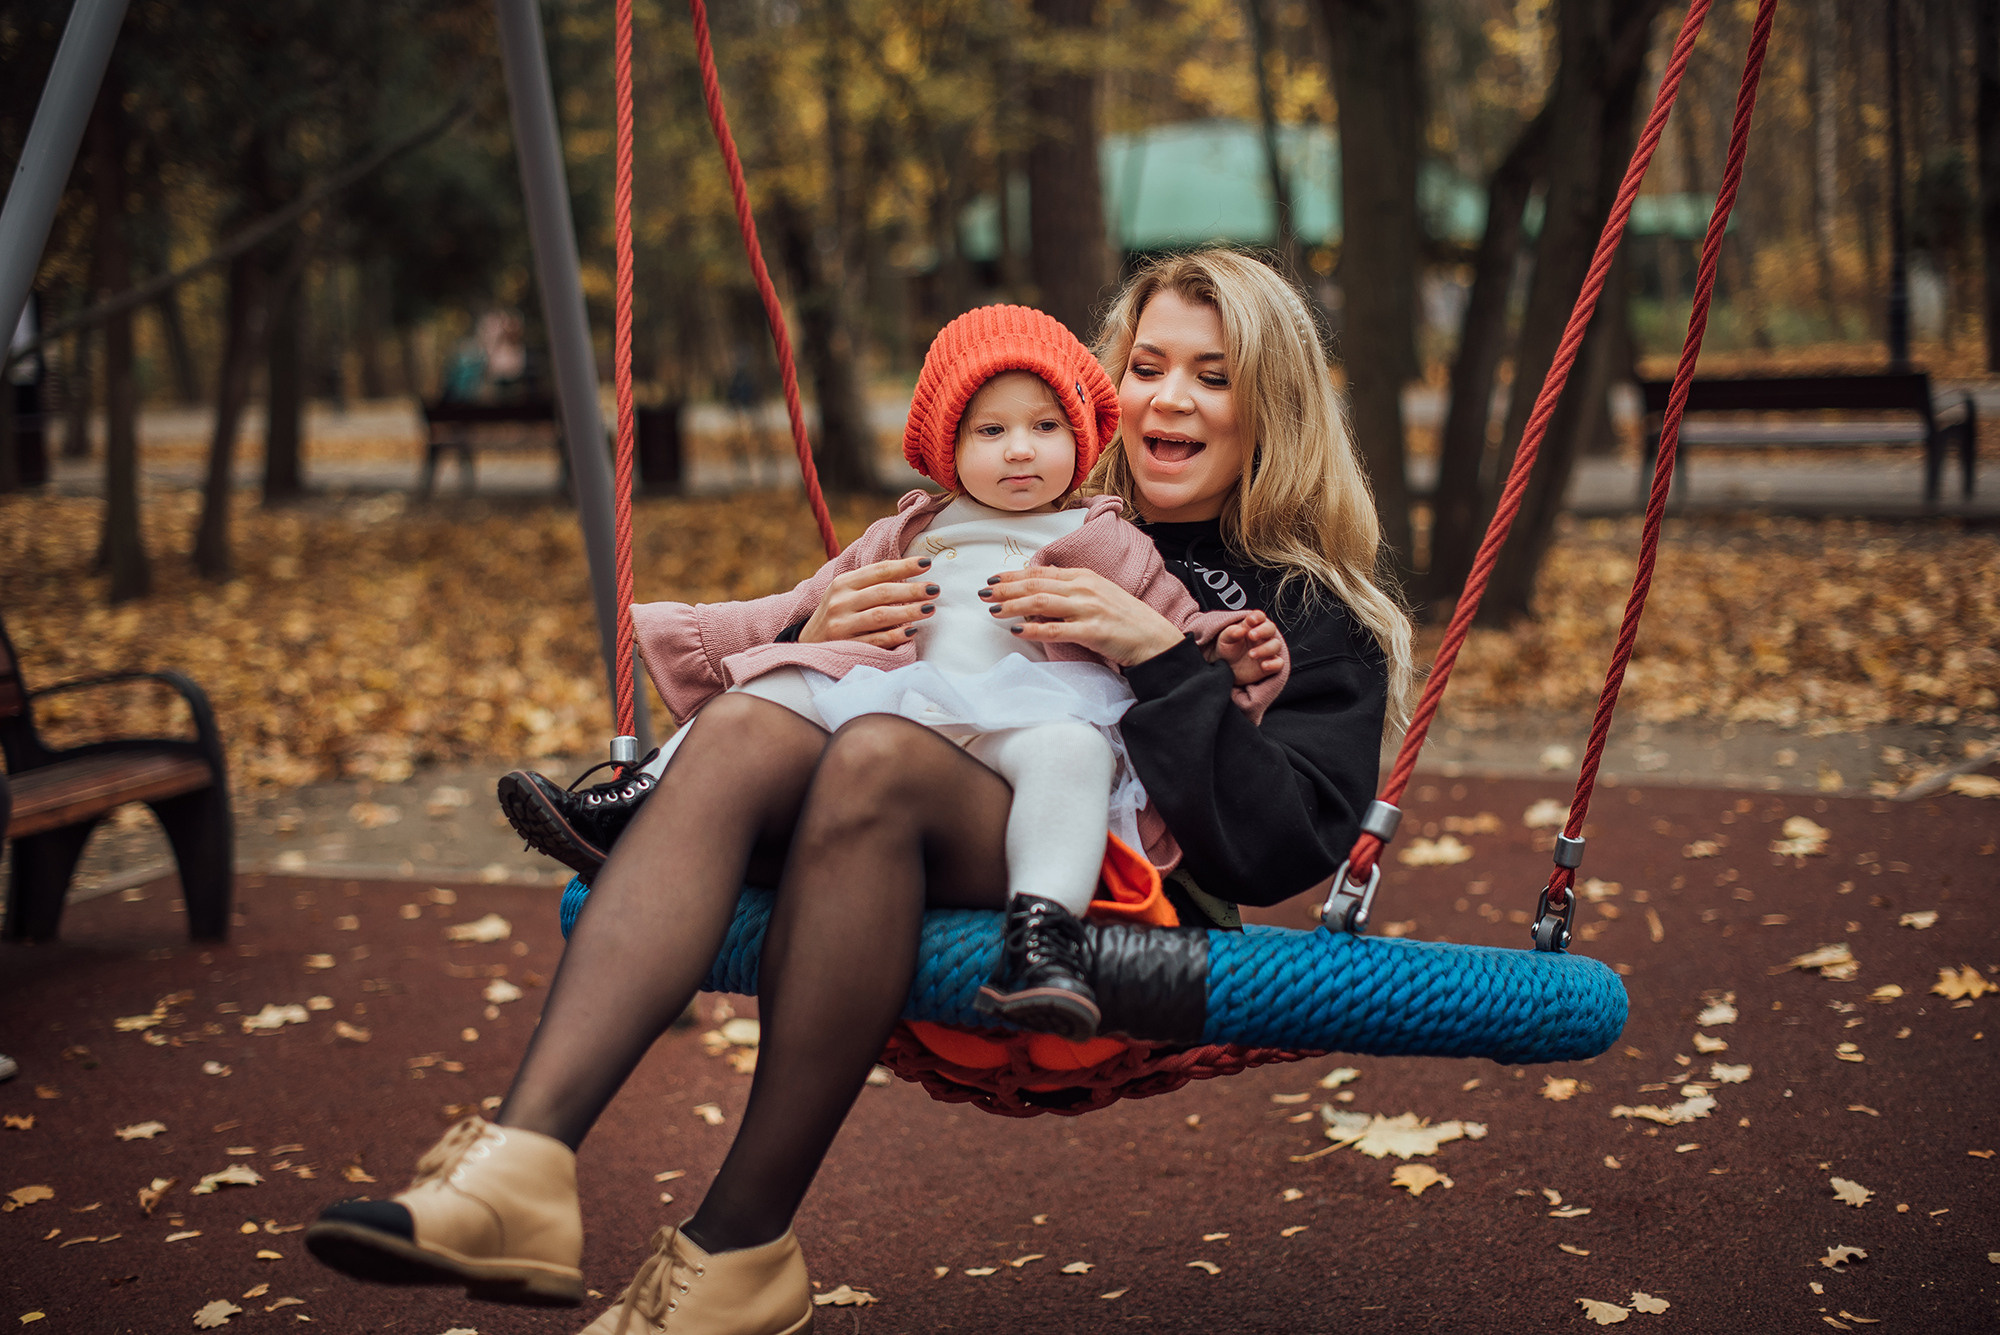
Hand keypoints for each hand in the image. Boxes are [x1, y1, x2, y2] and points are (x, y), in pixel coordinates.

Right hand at [799, 557, 936, 647]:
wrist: (807, 645)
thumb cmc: (837, 615)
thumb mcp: (844, 593)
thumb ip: (870, 583)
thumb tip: (910, 571)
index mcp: (842, 583)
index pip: (878, 571)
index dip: (904, 566)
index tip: (927, 563)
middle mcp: (840, 602)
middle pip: (882, 592)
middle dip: (912, 590)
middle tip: (935, 589)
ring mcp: (841, 625)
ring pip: (881, 615)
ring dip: (909, 611)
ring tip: (930, 608)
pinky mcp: (846, 646)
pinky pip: (875, 640)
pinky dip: (895, 635)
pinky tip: (912, 631)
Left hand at [979, 565, 1185, 666]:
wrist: (1155, 639)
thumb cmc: (1125, 619)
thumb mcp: (1099, 595)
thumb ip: (1071, 591)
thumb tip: (1038, 595)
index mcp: (1084, 577)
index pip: (1041, 572)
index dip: (1013, 576)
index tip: (993, 580)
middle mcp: (1084, 588)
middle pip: (1036, 584)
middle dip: (1006, 588)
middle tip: (983, 593)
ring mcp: (1088, 609)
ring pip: (1041, 602)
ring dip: (1013, 605)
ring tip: (993, 610)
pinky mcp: (1092, 632)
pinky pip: (1055, 629)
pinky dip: (1033, 629)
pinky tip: (1016, 631)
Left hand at [1208, 610, 1284, 685]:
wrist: (1228, 669)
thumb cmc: (1228, 650)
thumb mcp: (1224, 640)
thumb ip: (1230, 633)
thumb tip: (1239, 630)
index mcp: (1252, 626)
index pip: (1259, 616)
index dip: (1257, 617)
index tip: (1250, 620)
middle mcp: (1263, 636)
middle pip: (1270, 628)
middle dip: (1263, 631)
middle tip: (1251, 636)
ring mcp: (1268, 650)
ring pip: (1276, 645)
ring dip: (1265, 649)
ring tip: (1251, 654)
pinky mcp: (1271, 664)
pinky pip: (1279, 663)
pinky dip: (1274, 664)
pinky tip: (1263, 665)